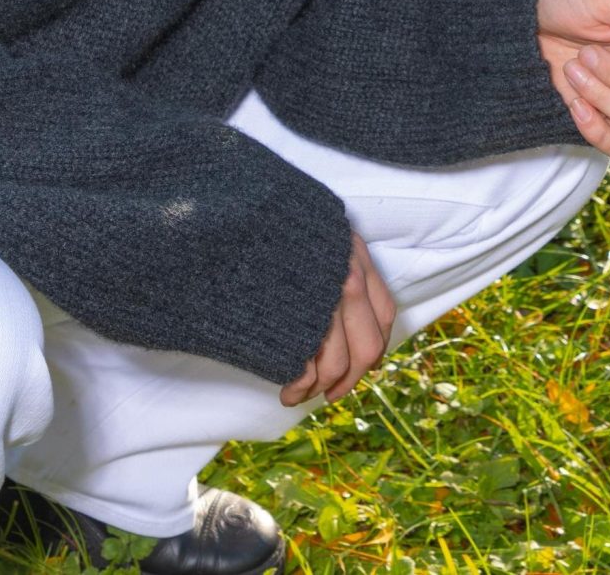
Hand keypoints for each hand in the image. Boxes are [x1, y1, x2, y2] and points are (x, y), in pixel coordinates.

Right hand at [280, 233, 395, 407]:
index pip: (383, 313)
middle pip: (367, 346)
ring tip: (298, 394)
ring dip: (318, 387)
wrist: (226, 216)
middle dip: (349, 379)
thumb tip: (343, 314)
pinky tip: (287, 389)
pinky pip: (305, 365)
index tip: (361, 366)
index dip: (373, 346)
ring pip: (336, 362)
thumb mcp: (310, 234)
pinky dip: (298, 386)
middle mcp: (346, 274)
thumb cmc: (265, 228)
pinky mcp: (291, 318)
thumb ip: (331, 264)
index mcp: (353, 253)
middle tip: (331, 393)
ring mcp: (320, 296)